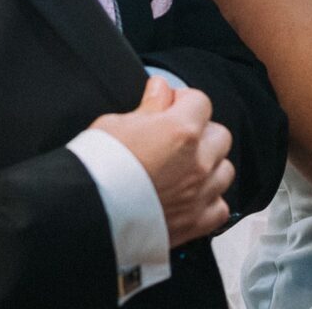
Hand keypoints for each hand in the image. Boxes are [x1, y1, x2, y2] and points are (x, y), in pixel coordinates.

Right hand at [90, 77, 234, 246]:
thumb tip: (161, 89)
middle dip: (201, 133)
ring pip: (225, 170)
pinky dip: (209, 201)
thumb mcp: (116, 124)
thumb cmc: (97, 168)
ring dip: (209, 166)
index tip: (169, 107)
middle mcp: (197, 162)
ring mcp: (200, 194)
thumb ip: (149, 106)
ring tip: (183, 170)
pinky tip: (190, 198)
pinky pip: (220, 208)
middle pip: (219, 135)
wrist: (86, 215)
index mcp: (180, 131)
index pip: (200, 102)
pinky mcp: (195, 223)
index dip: (183, 101)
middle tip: (176, 139)